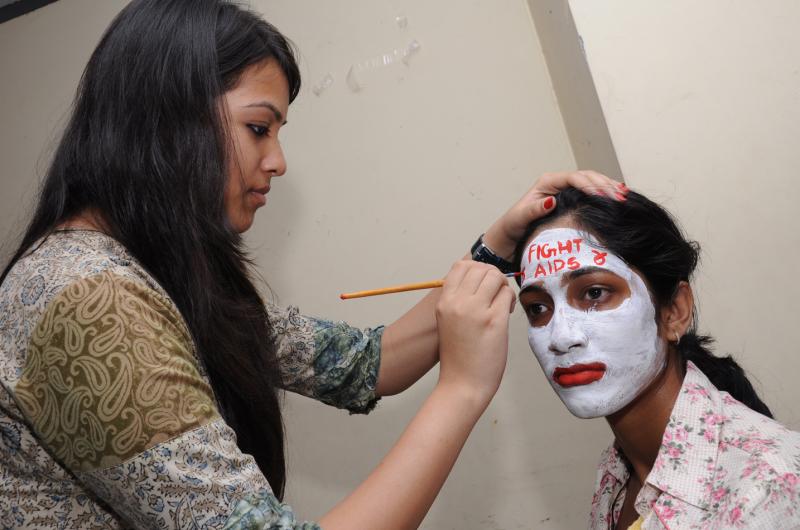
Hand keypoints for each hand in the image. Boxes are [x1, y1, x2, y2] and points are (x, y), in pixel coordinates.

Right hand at [435, 261, 513, 403]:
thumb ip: (459, 300)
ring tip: (501, 303)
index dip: (477, 270)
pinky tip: (506, 313)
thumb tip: (480, 279)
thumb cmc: (458, 356)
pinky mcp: (494, 320)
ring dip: (502, 286)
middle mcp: (457, 302)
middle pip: (481, 268)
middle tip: (496, 295)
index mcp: (444, 302)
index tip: (483, 285)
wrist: (462, 384)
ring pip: (495, 276)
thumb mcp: (448, 321)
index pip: (461, 266)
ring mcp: (476, 310)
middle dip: (493, 277)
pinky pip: (507, 294)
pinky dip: (509, 299)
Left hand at [483, 170, 626, 259]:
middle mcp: (558, 184)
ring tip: (623, 196)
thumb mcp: (520, 218)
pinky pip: (591, 194)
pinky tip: (617, 200)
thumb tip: (551, 201)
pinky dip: (604, 195)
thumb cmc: (512, 226)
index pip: (574, 178)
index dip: (590, 184)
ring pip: (592, 183)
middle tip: (620, 196)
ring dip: (608, 188)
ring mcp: (565, 191)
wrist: (509, 237)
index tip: (603, 194)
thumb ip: (534, 209)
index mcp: (547, 182)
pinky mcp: (571, 201)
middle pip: (587, 177)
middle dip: (604, 184)